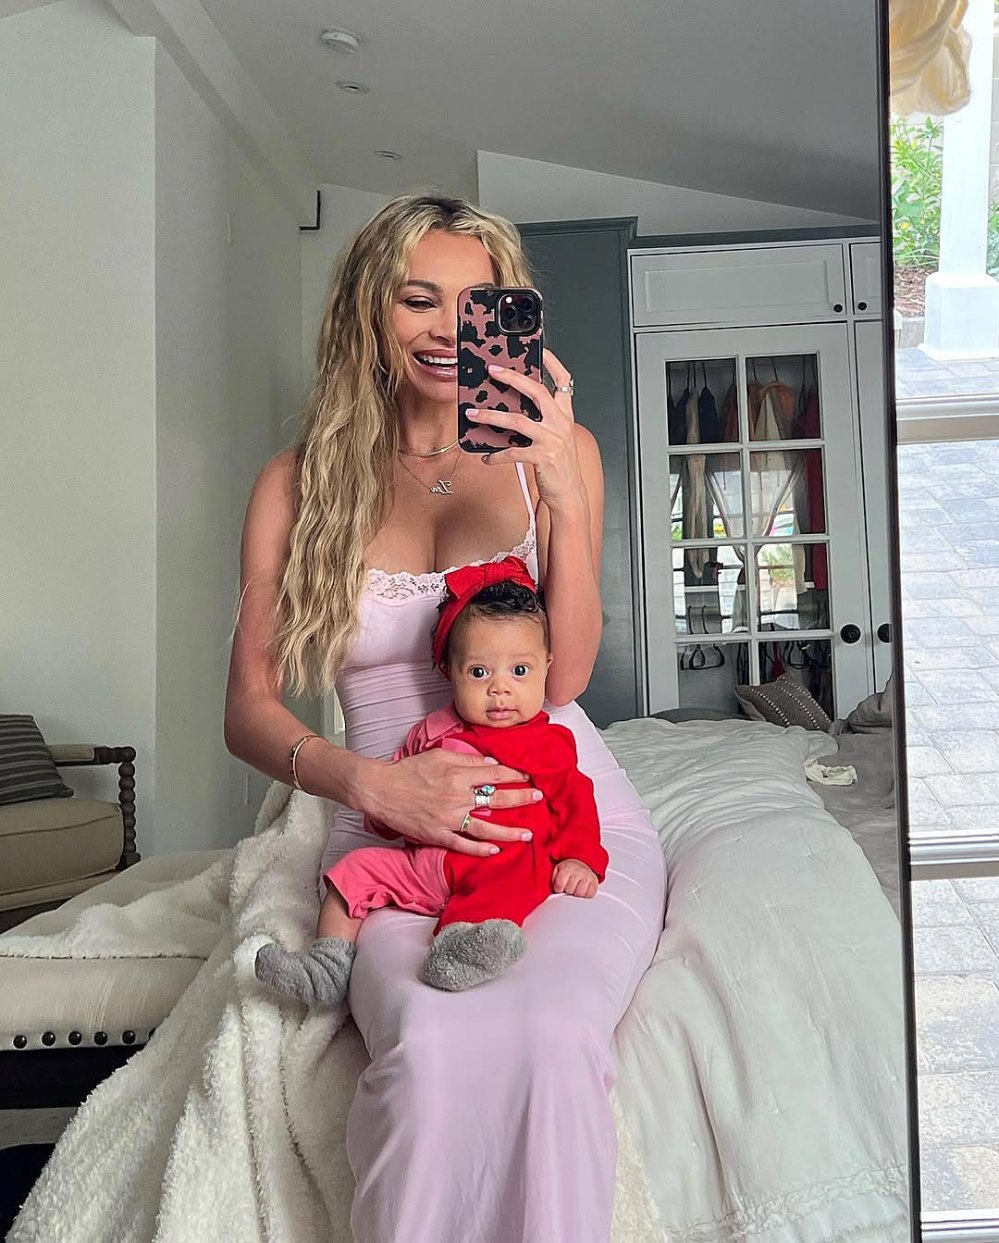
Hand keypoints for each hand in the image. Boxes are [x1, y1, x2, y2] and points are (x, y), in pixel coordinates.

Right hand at [360, 749, 540, 857]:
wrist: (380, 790)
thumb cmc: (407, 770)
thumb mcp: (438, 755)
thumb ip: (465, 759)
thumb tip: (489, 763)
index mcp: (457, 775)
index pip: (494, 773)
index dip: (514, 774)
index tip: (529, 776)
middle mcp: (456, 797)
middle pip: (496, 798)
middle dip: (521, 798)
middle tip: (539, 798)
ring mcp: (448, 818)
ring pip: (485, 827)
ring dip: (509, 831)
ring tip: (528, 834)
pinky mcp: (437, 835)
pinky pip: (463, 844)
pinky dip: (480, 849)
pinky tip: (495, 850)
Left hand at [466, 348, 584, 512]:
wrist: (570, 494)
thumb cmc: (559, 466)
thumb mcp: (555, 439)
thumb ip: (541, 422)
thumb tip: (510, 410)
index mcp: (564, 416)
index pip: (563, 381)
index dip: (552, 363)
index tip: (540, 349)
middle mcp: (560, 424)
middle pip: (537, 391)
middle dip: (513, 378)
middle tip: (493, 370)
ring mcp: (552, 440)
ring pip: (518, 420)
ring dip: (491, 416)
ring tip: (473, 414)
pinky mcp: (543, 457)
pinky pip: (513, 452)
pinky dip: (496, 454)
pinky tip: (486, 457)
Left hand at [552, 859, 598, 897]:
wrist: (580, 862)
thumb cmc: (567, 869)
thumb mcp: (557, 871)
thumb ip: (553, 880)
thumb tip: (551, 892)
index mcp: (567, 868)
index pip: (560, 885)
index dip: (558, 888)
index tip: (560, 886)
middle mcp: (578, 871)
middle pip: (570, 890)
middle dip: (567, 890)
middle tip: (568, 885)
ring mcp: (587, 876)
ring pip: (580, 893)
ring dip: (576, 893)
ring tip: (575, 887)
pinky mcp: (595, 882)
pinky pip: (590, 894)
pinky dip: (585, 894)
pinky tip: (582, 888)